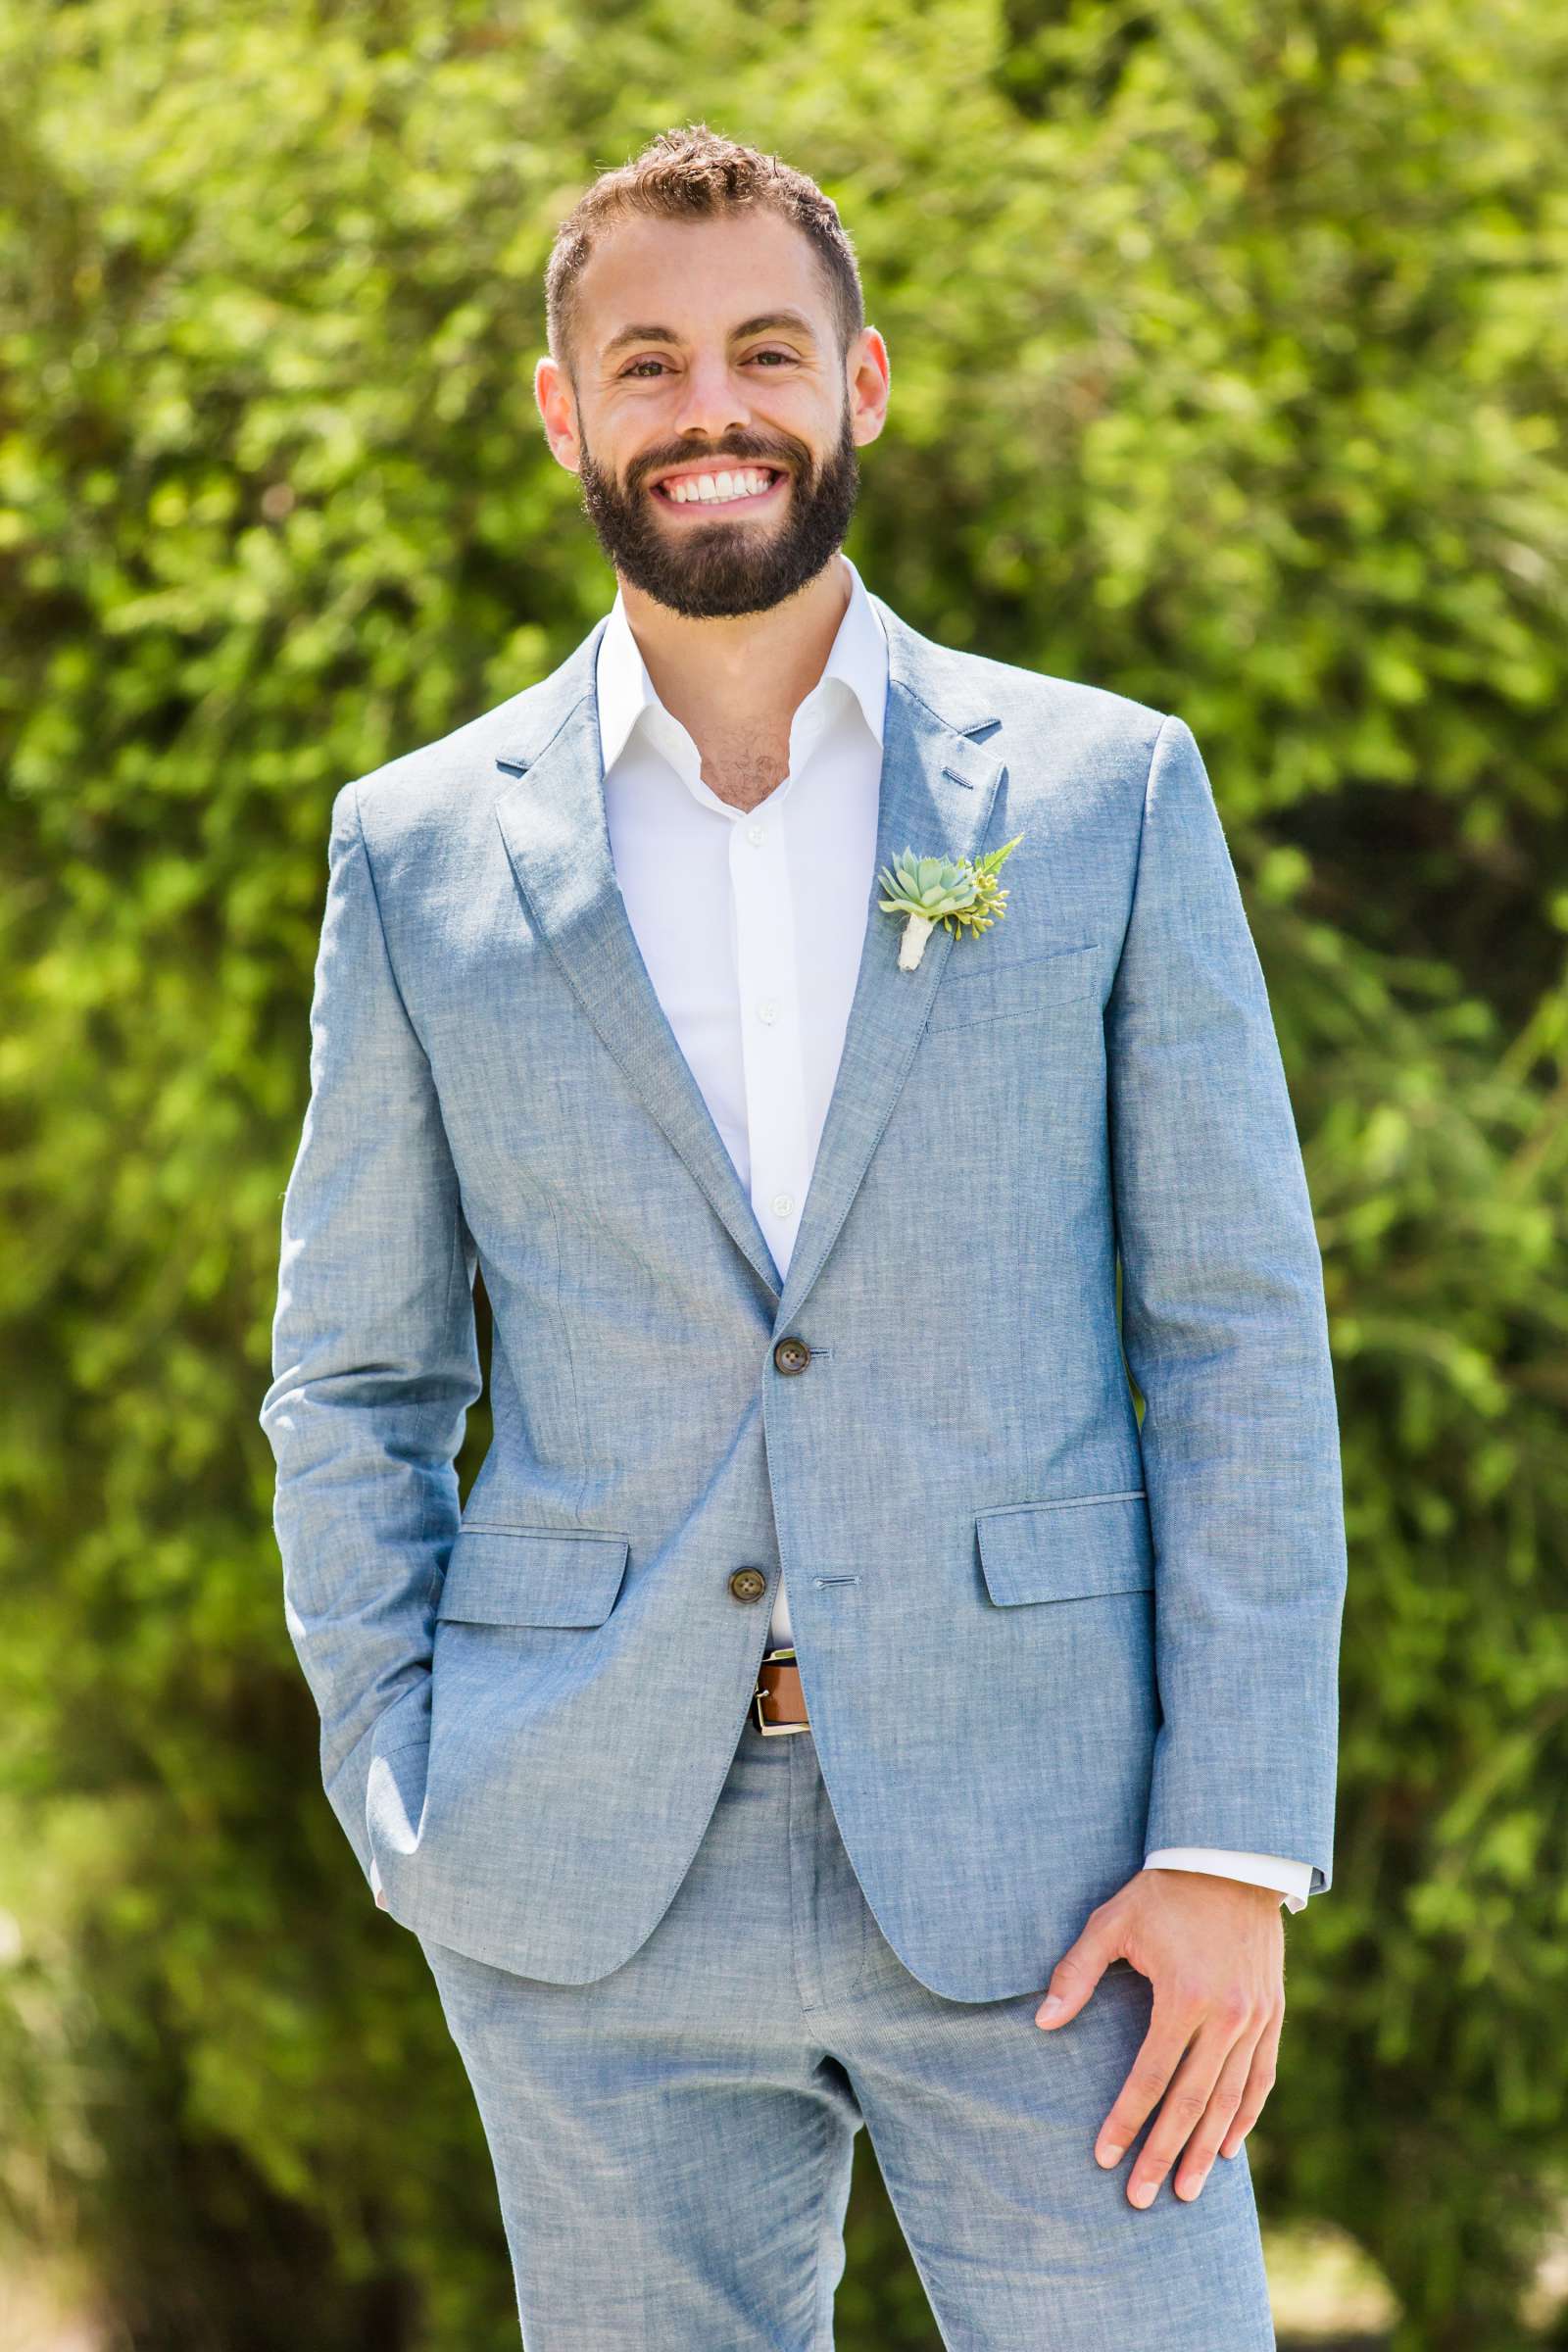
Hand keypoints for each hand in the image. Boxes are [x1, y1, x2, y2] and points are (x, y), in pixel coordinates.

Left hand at [1034, 1866, 1284, 2207]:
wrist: (1231, 1860)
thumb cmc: (1163, 1891)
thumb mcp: (1112, 1922)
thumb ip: (1077, 1973)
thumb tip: (1043, 2023)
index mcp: (1184, 1997)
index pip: (1150, 2077)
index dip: (1125, 2120)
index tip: (1104, 2157)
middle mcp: (1226, 2016)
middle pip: (1191, 2102)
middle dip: (1164, 2154)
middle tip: (1141, 2197)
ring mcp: (1256, 2018)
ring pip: (1229, 2101)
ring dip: (1207, 2149)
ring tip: (1188, 2191)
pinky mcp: (1272, 2014)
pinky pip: (1260, 2078)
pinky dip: (1246, 2116)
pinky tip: (1231, 2147)